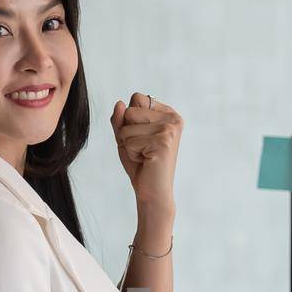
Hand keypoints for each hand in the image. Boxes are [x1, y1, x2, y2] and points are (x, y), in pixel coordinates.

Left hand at [109, 92, 181, 208]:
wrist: (152, 193)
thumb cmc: (141, 165)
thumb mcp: (126, 137)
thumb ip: (120, 119)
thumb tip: (119, 103)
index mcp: (168, 113)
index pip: (137, 98)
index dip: (130, 119)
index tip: (143, 137)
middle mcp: (173, 118)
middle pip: (130, 110)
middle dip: (127, 132)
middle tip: (142, 149)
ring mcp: (169, 129)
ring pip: (127, 125)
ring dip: (129, 143)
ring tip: (144, 155)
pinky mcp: (163, 141)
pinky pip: (129, 140)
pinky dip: (131, 153)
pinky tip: (146, 161)